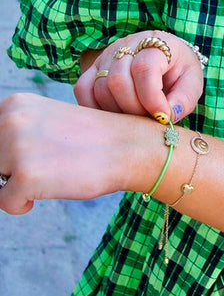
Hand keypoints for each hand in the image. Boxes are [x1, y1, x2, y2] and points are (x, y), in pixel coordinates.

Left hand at [0, 93, 157, 214]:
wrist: (128, 146)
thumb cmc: (88, 138)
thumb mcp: (43, 121)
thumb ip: (13, 132)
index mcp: (14, 103)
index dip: (8, 153)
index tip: (34, 152)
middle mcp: (9, 119)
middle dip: (9, 169)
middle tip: (46, 161)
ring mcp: (16, 147)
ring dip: (16, 184)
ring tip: (48, 172)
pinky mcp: (25, 176)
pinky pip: (5, 203)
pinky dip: (23, 203)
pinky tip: (52, 186)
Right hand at [74, 30, 204, 122]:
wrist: (167, 57)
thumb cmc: (179, 71)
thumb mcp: (192, 82)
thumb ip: (184, 99)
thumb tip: (167, 116)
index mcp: (158, 44)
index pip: (144, 68)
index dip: (151, 97)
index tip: (162, 116)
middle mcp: (128, 44)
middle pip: (118, 79)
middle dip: (133, 108)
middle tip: (147, 119)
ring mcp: (107, 55)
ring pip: (100, 87)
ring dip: (117, 111)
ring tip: (135, 117)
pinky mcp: (94, 68)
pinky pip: (83, 89)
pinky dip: (94, 108)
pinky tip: (114, 116)